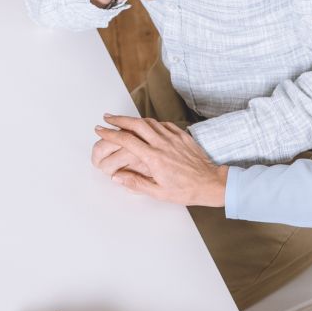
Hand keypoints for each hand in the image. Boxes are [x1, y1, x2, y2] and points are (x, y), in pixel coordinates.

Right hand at [91, 114, 227, 205]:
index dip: (110, 134)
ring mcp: (173, 138)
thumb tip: (116, 177)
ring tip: (123, 119)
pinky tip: (147, 125)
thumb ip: (136, 183)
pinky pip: (164, 124)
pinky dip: (152, 122)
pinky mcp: (182, 136)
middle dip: (118, 119)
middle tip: (106, 118)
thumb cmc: (187, 190)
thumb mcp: (158, 193)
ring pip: (149, 122)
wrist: (211, 183)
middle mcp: (163, 144)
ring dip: (134, 119)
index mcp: (154, 158)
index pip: (127, 141)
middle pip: (136, 124)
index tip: (100, 130)